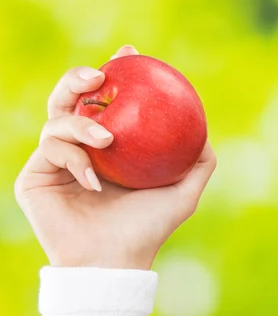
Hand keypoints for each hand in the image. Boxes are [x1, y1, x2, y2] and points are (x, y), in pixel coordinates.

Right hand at [14, 46, 216, 269]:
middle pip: (71, 98)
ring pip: (56, 117)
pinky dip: (74, 159)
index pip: (107, 100)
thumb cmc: (149, 228)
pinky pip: (49, 150)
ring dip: (81, 122)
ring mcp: (56, 161)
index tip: (130, 53)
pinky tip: (94, 180)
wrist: (115, 262)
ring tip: (106, 138)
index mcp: (110, 145)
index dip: (114, 70)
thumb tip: (205, 131)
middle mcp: (81, 147)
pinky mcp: (34, 177)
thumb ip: (198, 162)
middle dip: (79, 77)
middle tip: (99, 76)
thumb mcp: (184, 192)